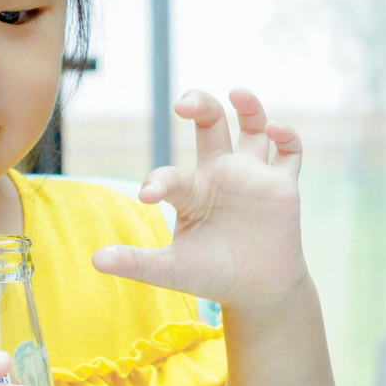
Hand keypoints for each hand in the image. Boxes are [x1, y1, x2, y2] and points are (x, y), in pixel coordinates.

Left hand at [92, 88, 308, 308]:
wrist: (257, 291)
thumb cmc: (211, 274)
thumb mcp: (171, 270)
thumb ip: (137, 262)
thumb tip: (95, 260)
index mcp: (190, 190)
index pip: (171, 175)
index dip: (158, 181)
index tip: (148, 197)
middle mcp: (220, 173)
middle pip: (211, 123)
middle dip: (199, 104)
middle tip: (183, 103)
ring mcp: (252, 175)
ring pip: (251, 126)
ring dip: (248, 105)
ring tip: (236, 93)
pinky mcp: (282, 185)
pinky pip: (289, 152)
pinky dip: (286, 136)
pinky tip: (274, 131)